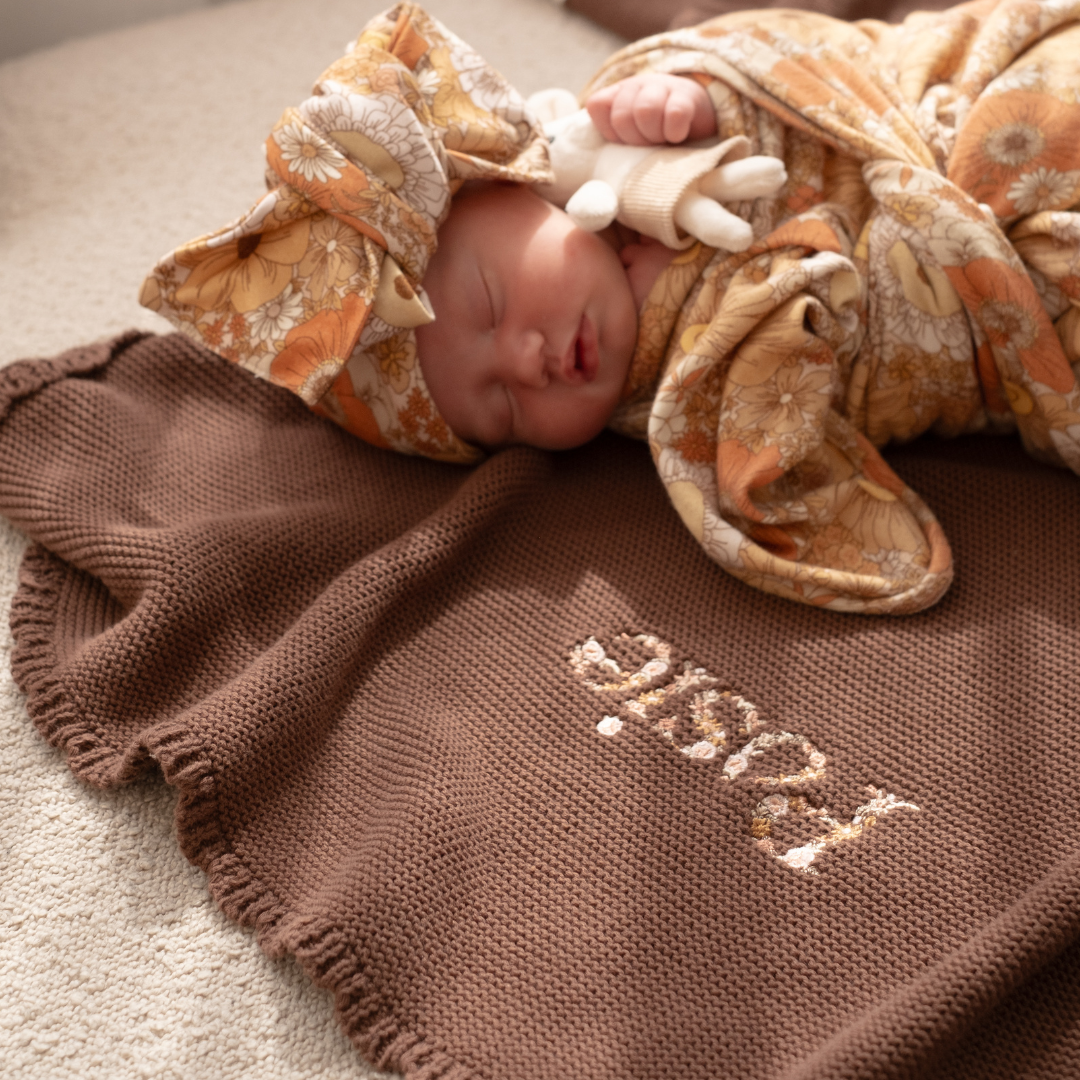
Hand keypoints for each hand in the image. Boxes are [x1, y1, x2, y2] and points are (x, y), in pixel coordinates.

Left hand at [586, 73, 715, 145]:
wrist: (698, 117)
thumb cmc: (657, 134)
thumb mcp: (630, 136)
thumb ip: (611, 140)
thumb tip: (598, 163)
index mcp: (618, 94)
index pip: (597, 105)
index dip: (610, 131)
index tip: (625, 141)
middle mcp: (637, 85)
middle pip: (622, 116)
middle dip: (634, 139)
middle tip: (649, 143)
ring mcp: (662, 85)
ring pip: (645, 110)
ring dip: (654, 134)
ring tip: (663, 139)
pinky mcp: (687, 95)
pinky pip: (675, 113)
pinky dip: (675, 131)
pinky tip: (678, 135)